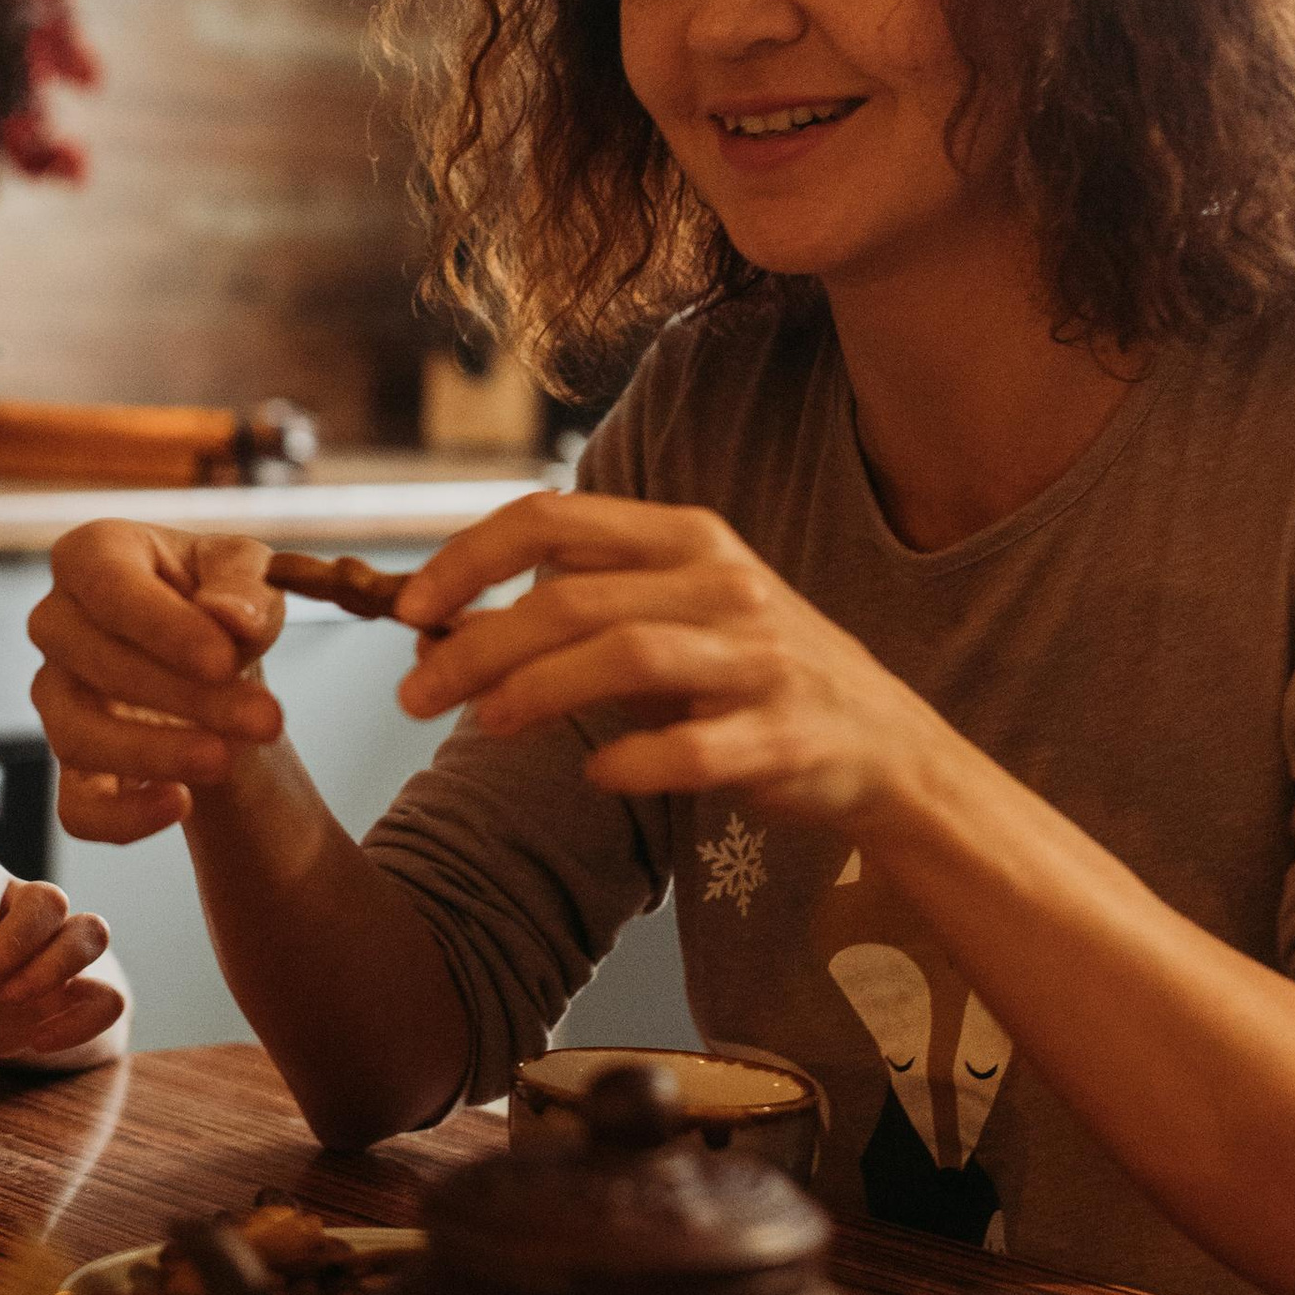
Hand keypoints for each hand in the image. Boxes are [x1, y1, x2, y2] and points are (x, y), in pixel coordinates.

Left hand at [0, 860, 129, 1060]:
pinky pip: (108, 992)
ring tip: (12, 1002)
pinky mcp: (96, 985)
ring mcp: (69, 941)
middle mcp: (31, 903)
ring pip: (89, 930)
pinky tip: (40, 1041)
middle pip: (44, 900)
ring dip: (53, 966)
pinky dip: (82, 1017)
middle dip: (9, 942)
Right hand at [27, 522, 286, 843]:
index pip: (105, 583)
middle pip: (93, 661)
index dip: (161, 627)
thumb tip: (229, 618)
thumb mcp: (249, 572)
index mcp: (91, 555)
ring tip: (226, 761)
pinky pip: (76, 806)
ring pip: (75, 735)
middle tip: (264, 719)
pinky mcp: (70, 764)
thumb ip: (244, 585)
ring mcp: (55, 695)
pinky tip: (180, 803)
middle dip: (182, 696)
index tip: (223, 660)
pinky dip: (122, 817)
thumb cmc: (222, 601)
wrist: (217, 662)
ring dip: (154, 754)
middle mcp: (56, 621)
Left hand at [395, 492, 950, 837]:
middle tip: (413, 697)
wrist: (885, 744)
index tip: (408, 606)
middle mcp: (724, 583)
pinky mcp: (784, 735)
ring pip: (625, 656)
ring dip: (537, 690)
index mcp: (687, 538)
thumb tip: (444, 625)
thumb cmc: (750, 677)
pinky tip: (596, 775)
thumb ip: (574, 609)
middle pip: (573, 598)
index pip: (554, 519)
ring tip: (483, 725)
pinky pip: (691, 749)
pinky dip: (631, 762)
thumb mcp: (670, 616)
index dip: (468, 557)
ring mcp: (759, 658)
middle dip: (477, 645)